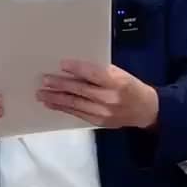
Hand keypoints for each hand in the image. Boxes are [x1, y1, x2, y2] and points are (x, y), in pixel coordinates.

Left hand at [38, 60, 158, 129]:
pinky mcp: (98, 122)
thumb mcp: (121, 74)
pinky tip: (51, 103)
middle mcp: (109, 99)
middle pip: (80, 90)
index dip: (77, 69)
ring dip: (56, 98)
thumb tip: (75, 68)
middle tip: (44, 80)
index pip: (94, 74)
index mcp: (117, 83)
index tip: (62, 64)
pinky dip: (62, 108)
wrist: (145, 110)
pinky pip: (76, 114)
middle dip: (60, 85)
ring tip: (41, 93)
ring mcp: (103, 112)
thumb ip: (100, 72)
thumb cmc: (131, 87)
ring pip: (75, 104)